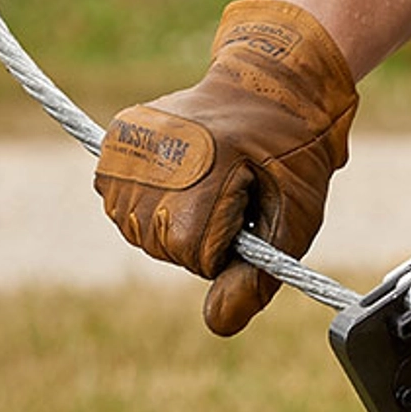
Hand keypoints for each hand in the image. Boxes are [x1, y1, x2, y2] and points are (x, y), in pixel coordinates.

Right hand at [96, 0, 358, 335]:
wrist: (273, 86)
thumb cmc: (292, 154)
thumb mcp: (296, 218)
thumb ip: (257, 276)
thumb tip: (217, 325)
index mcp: (207, 164)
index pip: (192, 253)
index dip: (226, 247)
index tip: (248, 211)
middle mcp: (159, 149)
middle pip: (158, 243)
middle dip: (194, 238)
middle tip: (228, 195)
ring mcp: (132, 138)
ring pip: (132, 227)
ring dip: (166, 222)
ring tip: (204, 182)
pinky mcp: (118, 134)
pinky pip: (114, 198)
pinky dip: (142, 201)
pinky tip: (175, 177)